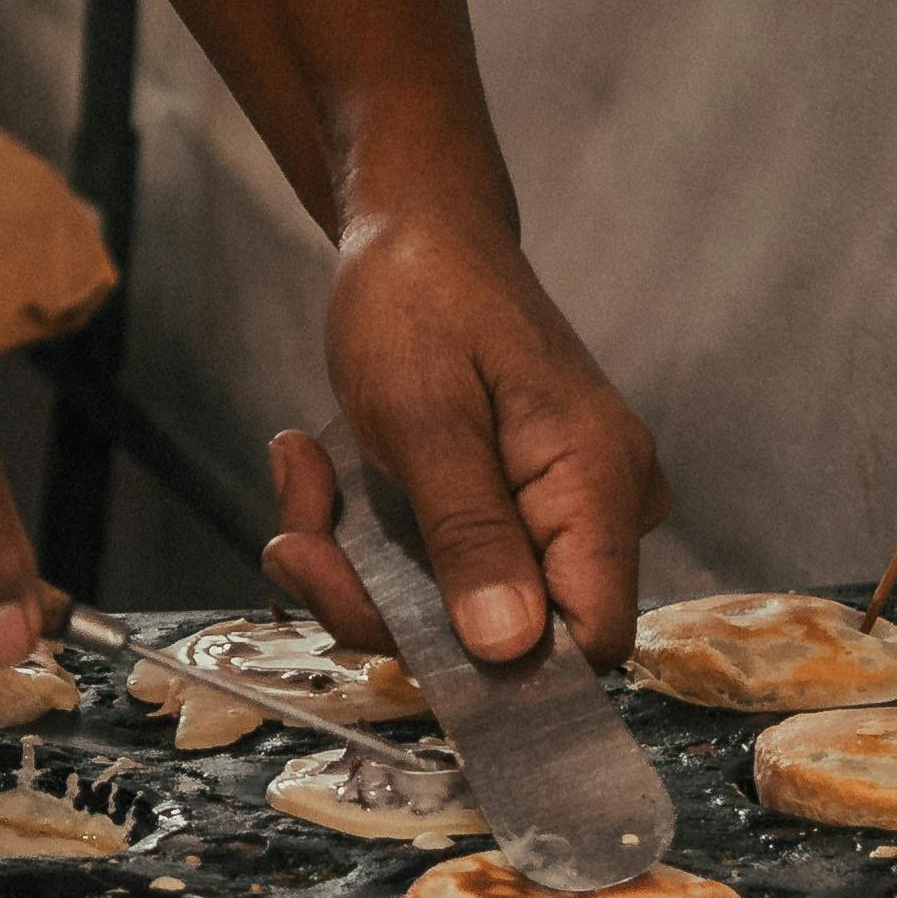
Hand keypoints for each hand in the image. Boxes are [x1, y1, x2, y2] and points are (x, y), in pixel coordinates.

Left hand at [267, 215, 660, 668]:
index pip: (591, 639)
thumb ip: (469, 534)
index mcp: (598, 484)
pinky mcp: (505, 513)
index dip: (494, 664)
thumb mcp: (424, 416)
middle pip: (506, 636)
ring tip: (302, 477)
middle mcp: (596, 509)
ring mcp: (551, 512)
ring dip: (353, 565)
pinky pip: (437, 570)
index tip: (381, 612)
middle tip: (298, 532)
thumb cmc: (422, 298)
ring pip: (454, 610)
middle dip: (379, 599)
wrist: (414, 233)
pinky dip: (364, 542)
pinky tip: (317, 472)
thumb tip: (509, 649)